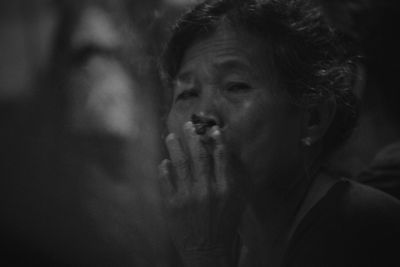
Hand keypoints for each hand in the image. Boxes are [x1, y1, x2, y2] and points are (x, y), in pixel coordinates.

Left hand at [159, 122, 243, 265]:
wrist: (207, 251)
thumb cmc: (224, 226)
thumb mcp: (236, 202)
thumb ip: (232, 179)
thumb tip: (224, 154)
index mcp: (225, 188)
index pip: (221, 157)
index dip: (216, 139)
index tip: (212, 129)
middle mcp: (207, 189)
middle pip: (198, 155)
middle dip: (192, 137)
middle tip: (187, 124)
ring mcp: (188, 196)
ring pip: (180, 163)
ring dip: (174, 147)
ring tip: (170, 136)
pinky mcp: (172, 205)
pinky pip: (166, 181)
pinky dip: (164, 169)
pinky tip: (164, 162)